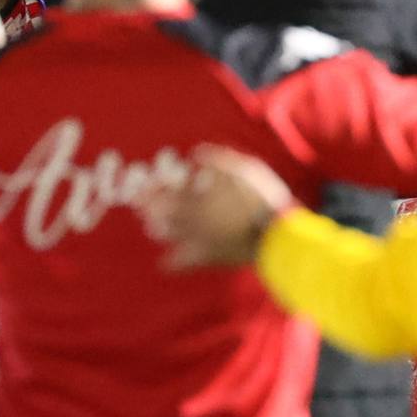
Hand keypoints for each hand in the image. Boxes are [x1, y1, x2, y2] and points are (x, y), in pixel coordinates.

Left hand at [150, 147, 294, 270]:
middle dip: (149, 209)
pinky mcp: (209, 257)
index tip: (142, 188)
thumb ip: (220, 160)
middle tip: (139, 206)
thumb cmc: (264, 200)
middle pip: (164, 214)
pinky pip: (183, 263)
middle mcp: (194, 219)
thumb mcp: (247, 171)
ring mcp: (199, 240)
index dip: (154, 190)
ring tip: (152, 228)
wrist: (277, 235)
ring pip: (170, 236)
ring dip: (159, 231)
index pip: (169, 193)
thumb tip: (196, 152)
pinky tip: (164, 264)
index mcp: (200, 198)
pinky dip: (172, 263)